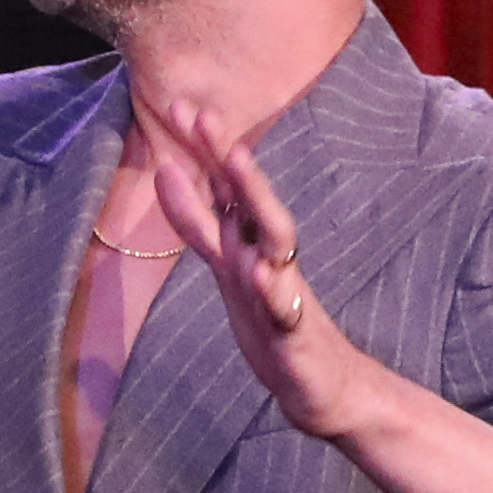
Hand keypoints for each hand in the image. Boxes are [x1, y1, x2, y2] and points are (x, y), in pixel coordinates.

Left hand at [148, 99, 389, 444]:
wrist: (323, 387)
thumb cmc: (271, 320)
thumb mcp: (226, 265)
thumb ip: (199, 221)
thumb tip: (170, 171)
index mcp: (248, 243)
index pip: (222, 190)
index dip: (201, 152)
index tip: (177, 105)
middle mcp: (267, 257)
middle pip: (248, 199)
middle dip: (226, 158)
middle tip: (203, 115)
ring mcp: (283, 291)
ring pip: (274, 237)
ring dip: (256, 198)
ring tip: (237, 161)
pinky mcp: (294, 332)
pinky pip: (284, 309)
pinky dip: (272, 289)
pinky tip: (261, 271)